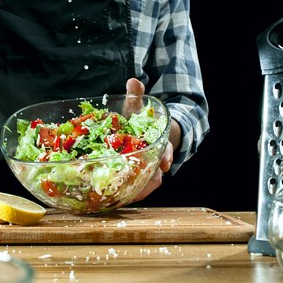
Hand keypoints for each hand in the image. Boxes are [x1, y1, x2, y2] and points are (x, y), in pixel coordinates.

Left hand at [124, 77, 174, 202]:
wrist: (143, 132)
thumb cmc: (139, 120)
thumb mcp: (138, 107)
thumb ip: (136, 96)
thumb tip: (133, 81)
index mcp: (159, 143)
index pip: (167, 151)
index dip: (166, 156)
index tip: (165, 165)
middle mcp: (156, 159)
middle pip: (158, 175)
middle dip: (150, 183)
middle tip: (140, 192)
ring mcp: (146, 170)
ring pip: (147, 185)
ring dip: (137, 192)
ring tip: (126, 200)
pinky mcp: (135, 178)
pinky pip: (134, 188)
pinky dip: (127, 194)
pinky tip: (116, 200)